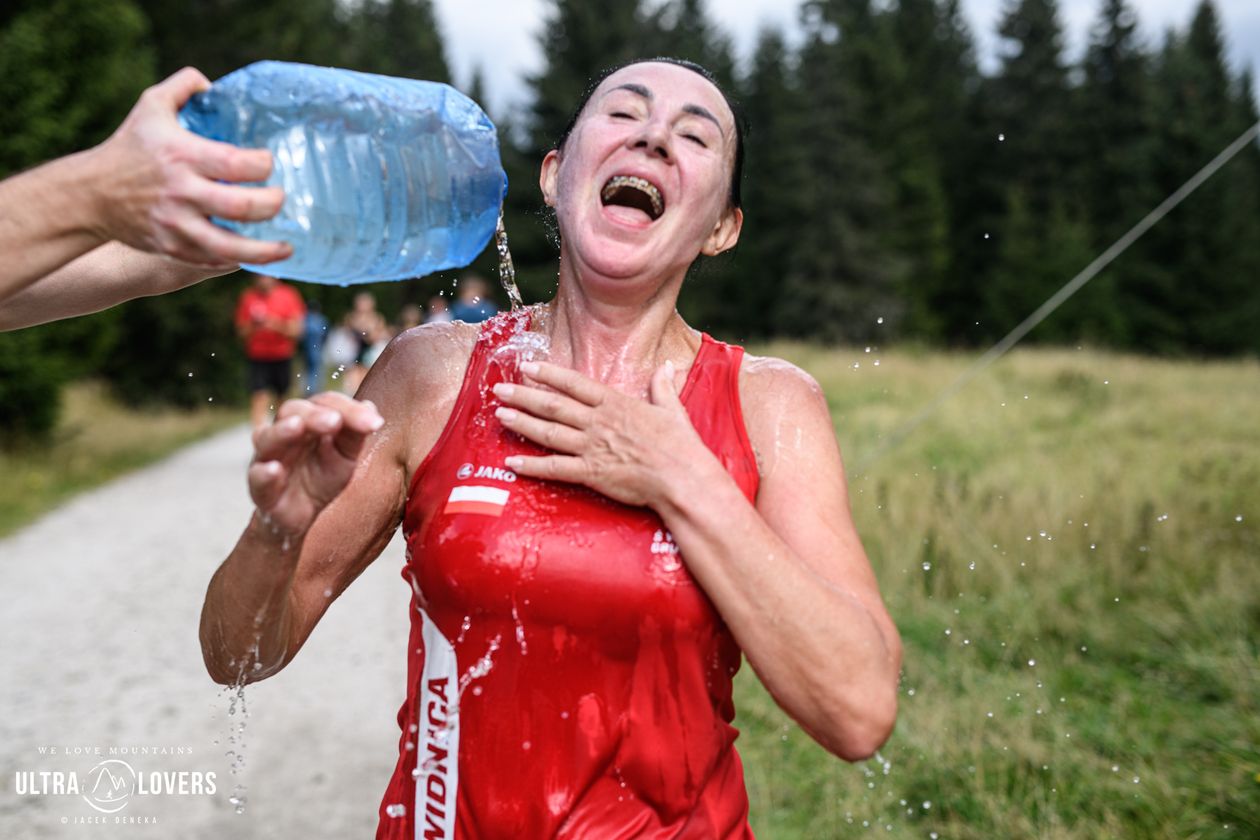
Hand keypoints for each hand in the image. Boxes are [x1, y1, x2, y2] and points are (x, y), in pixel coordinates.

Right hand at [88, 67, 291, 266]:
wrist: (91, 194)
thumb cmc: (129, 146)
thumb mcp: (151, 105)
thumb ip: (184, 86)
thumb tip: (214, 84)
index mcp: (182, 155)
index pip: (237, 163)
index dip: (263, 165)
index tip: (269, 163)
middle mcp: (181, 192)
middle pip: (241, 207)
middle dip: (272, 204)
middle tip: (281, 198)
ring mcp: (177, 225)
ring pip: (230, 246)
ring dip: (264, 250)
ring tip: (286, 247)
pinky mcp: (172, 248)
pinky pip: (213, 261)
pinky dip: (237, 259)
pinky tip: (255, 254)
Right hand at [248, 393, 383, 537]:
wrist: (302, 515)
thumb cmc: (322, 477)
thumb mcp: (346, 456)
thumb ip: (355, 434)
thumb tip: (370, 407)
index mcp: (307, 421)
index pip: (325, 404)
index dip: (348, 409)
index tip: (374, 423)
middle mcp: (283, 433)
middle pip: (293, 412)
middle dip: (315, 415)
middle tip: (335, 421)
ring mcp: (268, 458)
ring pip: (268, 439)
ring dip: (282, 432)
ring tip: (297, 427)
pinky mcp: (260, 488)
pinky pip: (256, 478)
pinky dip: (264, 473)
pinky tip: (275, 470)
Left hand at [493, 360, 713, 506]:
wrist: (682, 478)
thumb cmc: (680, 445)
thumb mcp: (673, 409)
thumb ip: (662, 386)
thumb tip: (667, 366)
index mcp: (615, 404)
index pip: (574, 384)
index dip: (548, 374)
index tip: (527, 367)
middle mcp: (598, 422)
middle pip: (553, 406)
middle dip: (523, 396)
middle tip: (499, 389)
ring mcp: (592, 448)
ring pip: (548, 433)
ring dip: (522, 423)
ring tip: (500, 415)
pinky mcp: (591, 473)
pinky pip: (555, 469)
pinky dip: (531, 466)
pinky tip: (512, 463)